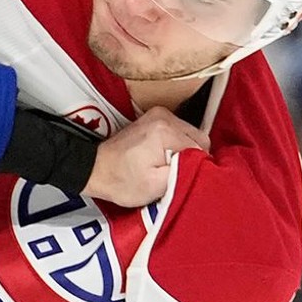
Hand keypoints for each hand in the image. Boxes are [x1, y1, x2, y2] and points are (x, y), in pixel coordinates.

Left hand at [85, 107, 209, 206]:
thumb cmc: (121, 181)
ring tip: (164, 166)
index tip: (181, 177)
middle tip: (172, 173)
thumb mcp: (157, 186)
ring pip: (191, 136)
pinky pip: (179, 133)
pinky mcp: (154, 118)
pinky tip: (161, 158)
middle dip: (191, 159)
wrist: (96, 169)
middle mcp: (164, 116)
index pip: (202, 150)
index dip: (196, 167)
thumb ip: (186, 173)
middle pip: (199, 140)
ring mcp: (159, 114)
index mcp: (165, 130)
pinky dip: (175, 146)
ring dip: (183, 152)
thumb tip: (206, 166)